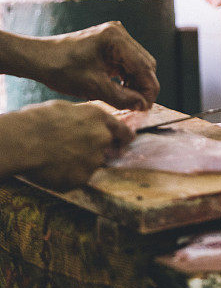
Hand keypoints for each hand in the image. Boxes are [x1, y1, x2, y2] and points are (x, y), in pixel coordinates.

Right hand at [12, 101, 133, 190]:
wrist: (25, 142)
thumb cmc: (38, 120)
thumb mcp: (65, 109)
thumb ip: (83, 118)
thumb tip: (85, 124)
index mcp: (98, 117)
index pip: (121, 130)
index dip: (124, 136)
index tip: (127, 141)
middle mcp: (102, 138)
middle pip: (104, 149)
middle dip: (93, 150)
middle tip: (71, 150)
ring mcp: (94, 160)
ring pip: (90, 164)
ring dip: (78, 163)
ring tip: (55, 158)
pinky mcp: (83, 178)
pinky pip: (77, 178)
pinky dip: (67, 176)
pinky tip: (53, 169)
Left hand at [38, 22, 159, 109]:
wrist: (39, 58)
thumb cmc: (60, 69)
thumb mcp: (93, 87)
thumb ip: (121, 97)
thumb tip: (143, 105)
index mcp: (116, 39)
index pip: (144, 66)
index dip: (149, 89)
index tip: (146, 108)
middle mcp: (119, 33)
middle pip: (145, 64)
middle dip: (144, 86)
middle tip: (138, 107)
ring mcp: (115, 37)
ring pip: (138, 64)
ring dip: (136, 82)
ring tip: (129, 101)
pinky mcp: (110, 44)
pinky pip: (127, 62)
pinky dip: (127, 77)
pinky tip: (121, 90)